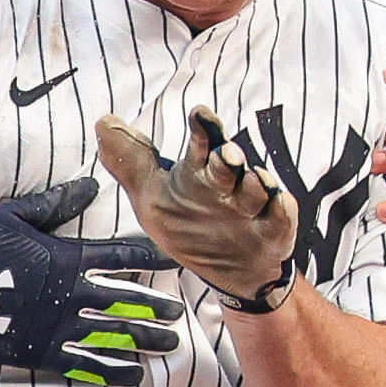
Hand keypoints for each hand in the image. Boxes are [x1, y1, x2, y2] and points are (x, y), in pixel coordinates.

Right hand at [0, 177, 186, 382]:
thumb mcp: (13, 215)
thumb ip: (55, 204)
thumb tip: (89, 186)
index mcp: (66, 257)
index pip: (121, 254)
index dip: (152, 256)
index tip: (177, 258)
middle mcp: (70, 294)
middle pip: (126, 301)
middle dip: (156, 308)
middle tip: (179, 314)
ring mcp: (58, 326)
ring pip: (113, 336)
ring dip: (145, 341)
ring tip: (170, 346)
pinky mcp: (43, 353)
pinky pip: (86, 364)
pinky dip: (112, 372)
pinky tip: (135, 376)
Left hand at [96, 111, 299, 312]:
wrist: (230, 271)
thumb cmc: (192, 224)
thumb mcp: (153, 198)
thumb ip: (130, 163)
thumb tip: (103, 123)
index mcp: (200, 172)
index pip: (202, 143)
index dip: (203, 128)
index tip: (200, 115)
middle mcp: (228, 185)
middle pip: (229, 164)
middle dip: (228, 158)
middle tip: (226, 155)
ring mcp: (253, 208)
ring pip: (256, 188)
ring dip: (254, 184)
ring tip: (251, 180)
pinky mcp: (274, 232)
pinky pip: (281, 218)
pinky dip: (280, 211)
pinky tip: (277, 205)